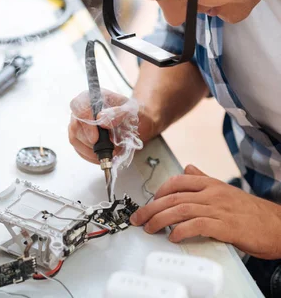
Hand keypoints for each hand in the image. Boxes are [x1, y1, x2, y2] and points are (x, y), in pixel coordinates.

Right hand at [68, 89, 146, 164]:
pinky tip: (100, 156)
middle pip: (75, 125)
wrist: (133, 121)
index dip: (85, 123)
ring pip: (74, 137)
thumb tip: (102, 122)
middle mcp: (81, 109)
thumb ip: (118, 113)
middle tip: (106, 148)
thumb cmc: (130, 113)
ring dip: (89, 150)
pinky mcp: (78, 136)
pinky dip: (88, 155)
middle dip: (90, 141)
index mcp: (93, 97)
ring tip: (107, 152)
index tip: (96, 138)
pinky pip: (77, 147)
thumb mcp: (131, 110)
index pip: (79, 105)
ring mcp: (78, 123)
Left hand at [131, 165, 280, 259]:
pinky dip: (182, 230)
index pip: (177, 182)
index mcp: (211, 184)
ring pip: (181, 210)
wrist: (279, 227)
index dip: (158, 192)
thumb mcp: (225, 191)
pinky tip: (173, 237)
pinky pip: (198, 225)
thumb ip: (204, 181)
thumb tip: (187, 169)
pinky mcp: (227, 227)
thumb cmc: (251, 212)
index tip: (148, 203)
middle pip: (173, 197)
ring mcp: (219, 209)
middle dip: (151, 208)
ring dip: (160, 220)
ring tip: (149, 228)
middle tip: (138, 218)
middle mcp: (213, 194)